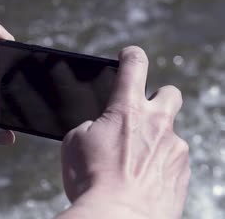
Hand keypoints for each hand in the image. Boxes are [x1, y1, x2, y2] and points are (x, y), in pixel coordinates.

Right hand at [59, 47, 189, 218]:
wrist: (118, 218)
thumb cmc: (91, 179)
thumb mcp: (74, 143)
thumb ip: (90, 126)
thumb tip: (101, 128)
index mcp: (127, 110)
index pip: (134, 66)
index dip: (131, 56)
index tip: (129, 56)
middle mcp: (157, 124)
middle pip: (170, 93)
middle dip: (158, 97)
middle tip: (142, 113)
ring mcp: (174, 148)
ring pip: (170, 133)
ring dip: (154, 141)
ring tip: (133, 163)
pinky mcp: (183, 173)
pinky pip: (173, 160)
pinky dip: (159, 165)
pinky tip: (142, 179)